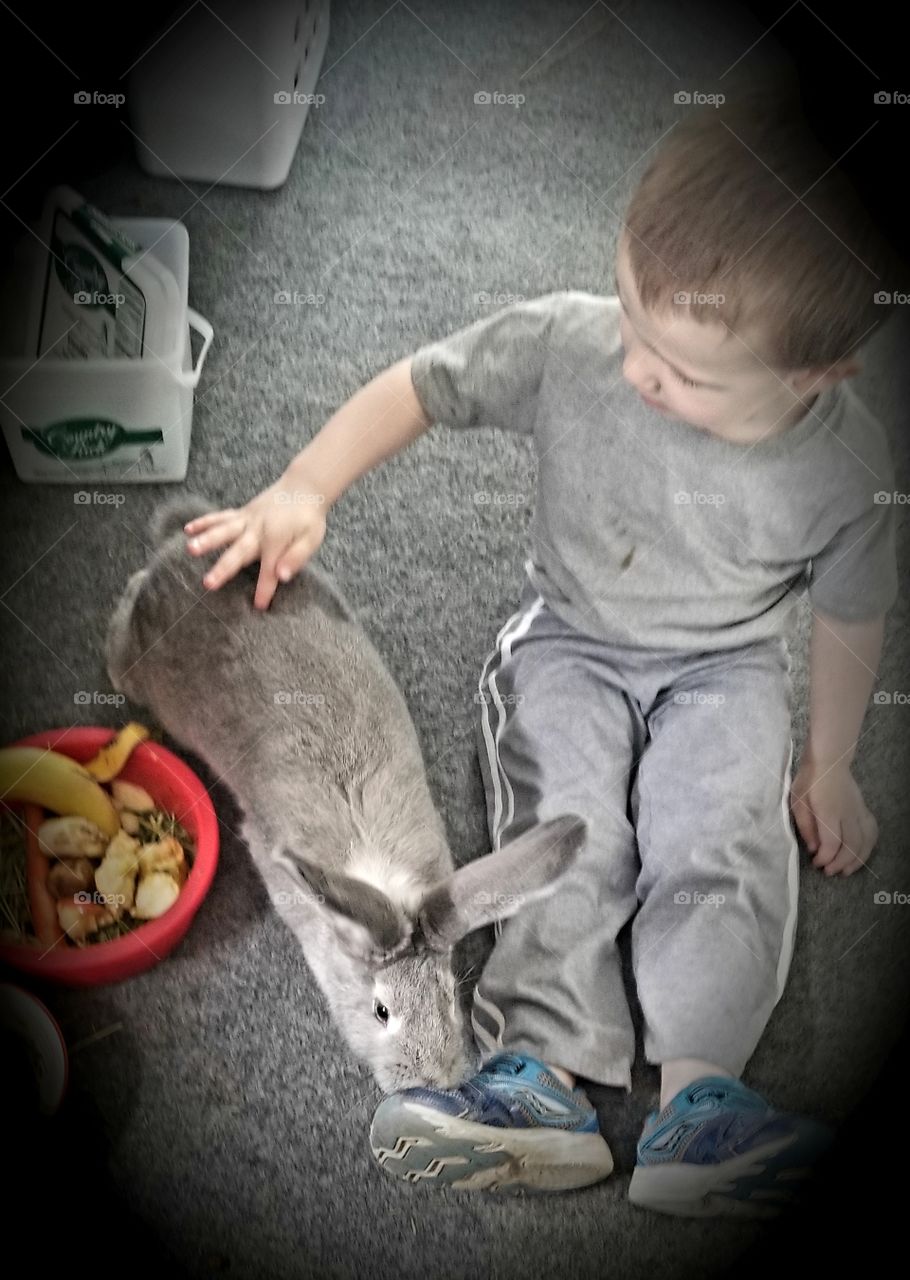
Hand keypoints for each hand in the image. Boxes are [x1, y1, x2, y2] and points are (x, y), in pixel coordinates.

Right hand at [184, 474, 327, 610]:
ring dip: (206, 539)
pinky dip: (204, 522)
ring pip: (223, 531)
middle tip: (208, 583)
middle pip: (238, 552)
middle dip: (223, 569)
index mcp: (276, 540)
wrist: (304, 486)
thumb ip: (296, 558)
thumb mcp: (312, 539)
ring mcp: (247, 520)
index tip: (259, 606)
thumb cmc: (309, 517)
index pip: (269, 571)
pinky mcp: (241, 513)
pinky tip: (188, 530)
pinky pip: (220, 517)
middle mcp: (257, 530)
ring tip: (190, 549)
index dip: (264, 590)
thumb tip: (282, 576)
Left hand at [789, 758, 878, 876]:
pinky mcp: (864, 809)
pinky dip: (869, 846)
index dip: (826, 858)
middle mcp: (847, 813)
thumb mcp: (798, 802)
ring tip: (847, 870)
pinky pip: (872, 831)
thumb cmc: (809, 780)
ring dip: (858, 859)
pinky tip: (861, 853)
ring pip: (866, 841)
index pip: (832, 843)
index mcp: (828, 811)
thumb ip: (805, 827)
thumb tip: (814, 848)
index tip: (816, 862)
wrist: (829, 761)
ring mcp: (858, 811)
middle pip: (851, 846)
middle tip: (829, 871)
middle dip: (841, 863)